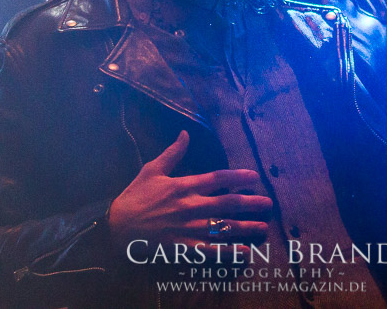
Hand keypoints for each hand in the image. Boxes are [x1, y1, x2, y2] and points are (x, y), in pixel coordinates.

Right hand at [107, 131, 271, 250]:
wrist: (117, 226)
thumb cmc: (135, 196)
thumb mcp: (152, 169)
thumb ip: (173, 153)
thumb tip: (185, 133)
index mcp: (184, 185)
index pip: (218, 178)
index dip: (239, 176)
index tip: (255, 177)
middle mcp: (191, 206)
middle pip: (229, 203)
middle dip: (251, 203)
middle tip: (269, 204)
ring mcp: (189, 228)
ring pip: (224, 226)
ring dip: (246, 227)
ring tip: (263, 228)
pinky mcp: (184, 247)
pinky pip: (211, 250)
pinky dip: (229, 251)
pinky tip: (244, 251)